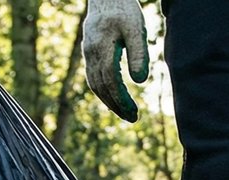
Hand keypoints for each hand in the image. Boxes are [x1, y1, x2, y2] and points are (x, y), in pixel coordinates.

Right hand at [83, 0, 150, 122]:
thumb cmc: (124, 10)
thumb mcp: (136, 29)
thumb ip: (138, 54)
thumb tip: (140, 81)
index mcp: (102, 47)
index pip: (110, 80)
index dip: (121, 98)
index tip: (134, 111)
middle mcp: (91, 52)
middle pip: (101, 86)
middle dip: (117, 105)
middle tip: (133, 118)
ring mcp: (88, 53)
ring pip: (95, 84)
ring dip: (109, 101)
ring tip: (126, 114)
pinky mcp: (89, 53)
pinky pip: (93, 77)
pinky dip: (103, 92)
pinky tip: (115, 99)